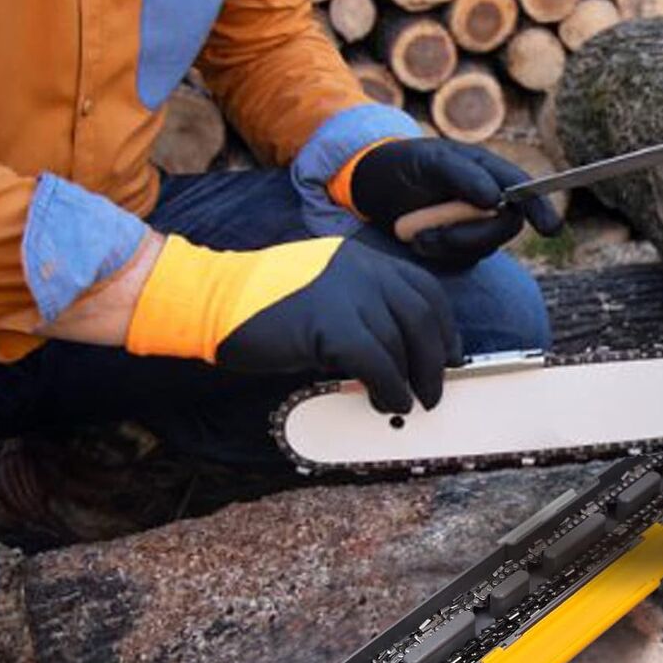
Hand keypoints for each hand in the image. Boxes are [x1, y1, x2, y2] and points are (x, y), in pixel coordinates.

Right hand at [126, 235, 461, 414]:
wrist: (212, 298)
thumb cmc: (260, 303)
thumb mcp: (320, 290)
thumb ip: (358, 307)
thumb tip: (393, 349)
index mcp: (361, 259)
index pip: (424, 289)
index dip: (444, 327)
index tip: (450, 354)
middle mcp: (361, 270)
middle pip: (422, 317)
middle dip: (435, 359)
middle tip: (433, 390)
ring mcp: (347, 294)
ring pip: (402, 343)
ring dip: (411, 381)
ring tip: (405, 403)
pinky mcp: (331, 325)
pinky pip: (378, 364)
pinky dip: (390, 389)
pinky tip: (387, 403)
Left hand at [349, 139, 562, 269]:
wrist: (371, 188)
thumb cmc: (402, 166)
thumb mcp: (429, 162)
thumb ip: (463, 175)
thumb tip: (497, 199)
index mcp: (488, 171)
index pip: (524, 190)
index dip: (541, 208)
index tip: (550, 229)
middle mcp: (488, 200)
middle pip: (505, 227)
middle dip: (471, 236)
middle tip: (431, 235)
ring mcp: (475, 225)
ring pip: (482, 247)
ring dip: (448, 245)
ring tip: (417, 234)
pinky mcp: (460, 248)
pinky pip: (463, 260)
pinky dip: (439, 254)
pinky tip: (417, 241)